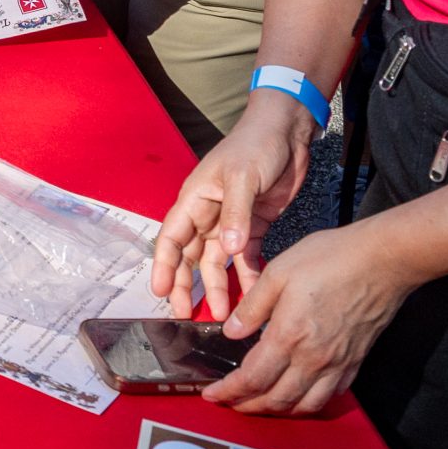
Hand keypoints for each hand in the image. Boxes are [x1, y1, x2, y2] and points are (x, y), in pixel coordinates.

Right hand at [150, 95, 315, 320]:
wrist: (286, 132)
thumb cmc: (255, 145)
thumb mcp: (242, 176)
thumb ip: (236, 214)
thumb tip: (229, 251)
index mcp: (195, 199)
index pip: (171, 238)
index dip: (164, 266)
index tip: (161, 292)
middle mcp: (208, 214)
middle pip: (190, 256)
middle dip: (187, 285)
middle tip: (187, 315)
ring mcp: (230, 222)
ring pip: (217, 262)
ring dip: (218, 287)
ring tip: (224, 316)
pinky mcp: (253, 226)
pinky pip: (246, 258)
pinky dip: (247, 277)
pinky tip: (252, 297)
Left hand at [200, 222, 416, 414]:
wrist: (384, 260)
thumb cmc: (332, 259)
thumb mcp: (279, 271)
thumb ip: (252, 306)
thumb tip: (231, 330)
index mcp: (289, 335)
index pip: (252, 378)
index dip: (228, 391)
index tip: (212, 393)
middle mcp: (314, 358)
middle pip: (276, 399)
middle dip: (247, 406)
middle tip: (230, 401)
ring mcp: (337, 363)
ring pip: (304, 404)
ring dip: (278, 410)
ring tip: (260, 403)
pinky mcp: (355, 361)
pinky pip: (330, 395)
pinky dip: (309, 402)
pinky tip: (299, 393)